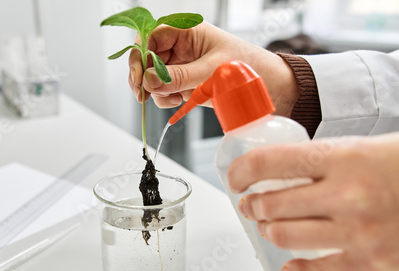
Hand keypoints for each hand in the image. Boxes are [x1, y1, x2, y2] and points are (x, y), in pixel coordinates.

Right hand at [128, 21, 297, 116]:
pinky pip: (161, 89)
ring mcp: (179, 65)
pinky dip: (163, 98)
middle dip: (142, 76)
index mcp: (186, 31)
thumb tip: (149, 81)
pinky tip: (175, 101)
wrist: (267, 86)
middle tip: (143, 93)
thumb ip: (179, 76)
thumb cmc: (246, 66)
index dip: (140, 53)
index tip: (140, 75)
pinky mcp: (182, 82)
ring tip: (170, 99)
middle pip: (145, 57)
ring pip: (150, 76)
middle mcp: (179, 46)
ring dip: (154, 90)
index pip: (152, 36)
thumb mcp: (211, 70)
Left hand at [227, 133, 398, 270]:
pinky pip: (319, 270)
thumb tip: (280, 169)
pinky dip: (297, 268)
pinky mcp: (371, 262)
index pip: (270, 162)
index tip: (235, 176)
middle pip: (273, 203)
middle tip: (250, 203)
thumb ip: (323, 161)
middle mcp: (346, 195)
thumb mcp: (364, 148)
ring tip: (268, 225)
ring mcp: (358, 232)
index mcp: (343, 157)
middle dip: (253, 204)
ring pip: (287, 236)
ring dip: (269, 230)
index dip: (242, 170)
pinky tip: (290, 263)